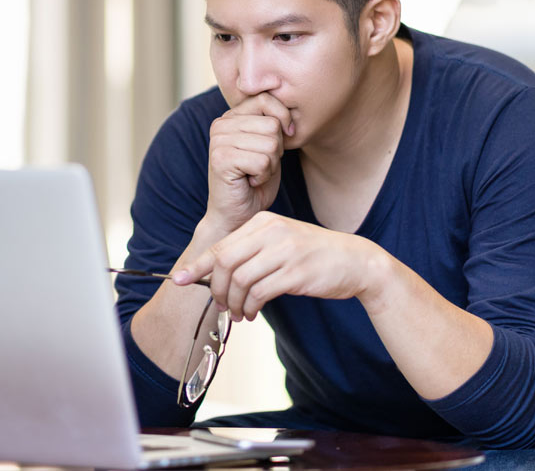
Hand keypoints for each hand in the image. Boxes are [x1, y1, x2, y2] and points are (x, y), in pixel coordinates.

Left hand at [172, 211, 383, 321]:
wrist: (355, 261)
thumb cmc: (313, 255)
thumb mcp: (279, 242)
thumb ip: (250, 251)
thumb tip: (215, 274)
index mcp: (263, 221)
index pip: (221, 245)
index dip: (198, 265)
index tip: (179, 280)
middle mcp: (271, 231)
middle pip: (226, 262)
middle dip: (218, 289)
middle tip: (222, 305)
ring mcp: (284, 251)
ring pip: (240, 280)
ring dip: (235, 303)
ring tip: (240, 314)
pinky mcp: (296, 273)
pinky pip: (259, 293)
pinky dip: (251, 307)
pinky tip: (254, 313)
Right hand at [205, 93, 293, 233]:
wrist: (237, 214)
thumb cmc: (255, 181)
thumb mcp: (268, 145)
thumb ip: (272, 123)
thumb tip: (290, 111)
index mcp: (230, 116)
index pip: (266, 99)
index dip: (283, 118)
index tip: (284, 139)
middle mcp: (220, 124)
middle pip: (272, 124)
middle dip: (276, 150)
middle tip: (259, 165)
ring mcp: (218, 141)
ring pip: (271, 144)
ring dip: (270, 165)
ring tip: (254, 173)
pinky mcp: (221, 159)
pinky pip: (263, 161)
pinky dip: (263, 175)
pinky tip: (249, 181)